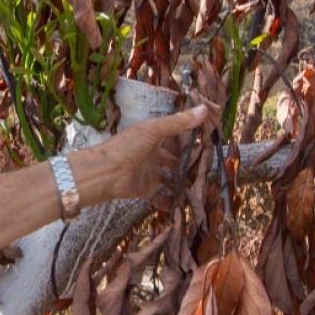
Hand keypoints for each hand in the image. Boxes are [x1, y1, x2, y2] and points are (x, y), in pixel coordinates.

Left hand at [89, 103, 213, 207]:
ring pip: (169, 179)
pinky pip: (160, 197)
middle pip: (174, 160)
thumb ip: (178, 122)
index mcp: (153, 138)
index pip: (175, 138)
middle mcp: (152, 155)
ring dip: (181, 184)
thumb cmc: (128, 146)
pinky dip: (170, 202)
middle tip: (207, 171)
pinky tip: (183, 206)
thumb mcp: (154, 130)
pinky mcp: (145, 190)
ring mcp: (149, 173)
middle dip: (187, 166)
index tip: (209, 145)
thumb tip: (205, 108)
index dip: (189, 141)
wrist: (106, 172)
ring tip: (199, 190)